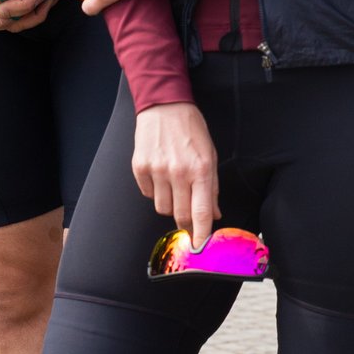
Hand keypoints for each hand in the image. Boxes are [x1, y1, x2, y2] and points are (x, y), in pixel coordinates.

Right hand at [131, 102, 219, 248]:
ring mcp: (157, 170)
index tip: (200, 248)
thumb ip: (212, 188)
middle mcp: (178, 172)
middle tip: (189, 215)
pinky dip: (155, 191)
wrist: (164, 105)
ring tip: (174, 184)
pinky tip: (160, 174)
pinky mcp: (140, 167)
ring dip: (170, 204)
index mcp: (200, 169)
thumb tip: (214, 215)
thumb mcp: (210, 155)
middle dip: (187, 222)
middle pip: (181, 216)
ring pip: (162, 208)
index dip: (201, 235)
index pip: (201, 212)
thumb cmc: (191, 130)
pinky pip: (148, 194)